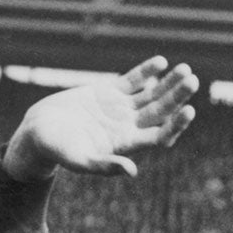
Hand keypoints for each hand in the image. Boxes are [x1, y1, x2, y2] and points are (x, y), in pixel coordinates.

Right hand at [1, 56, 197, 181]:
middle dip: (177, 96)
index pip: (161, 134)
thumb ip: (103, 166)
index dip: (177, 124)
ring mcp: (121, 108)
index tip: (189, 110)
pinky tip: (161, 62)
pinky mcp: (108, 93)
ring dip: (168, 83)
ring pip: (151, 94)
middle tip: (193, 81)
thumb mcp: (78, 159)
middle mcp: (129, 126)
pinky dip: (146, 71)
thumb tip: (132, 171)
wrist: (38, 132)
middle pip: (161, 111)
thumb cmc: (57, 150)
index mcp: (127, 143)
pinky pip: (133, 80)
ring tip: (185, 69)